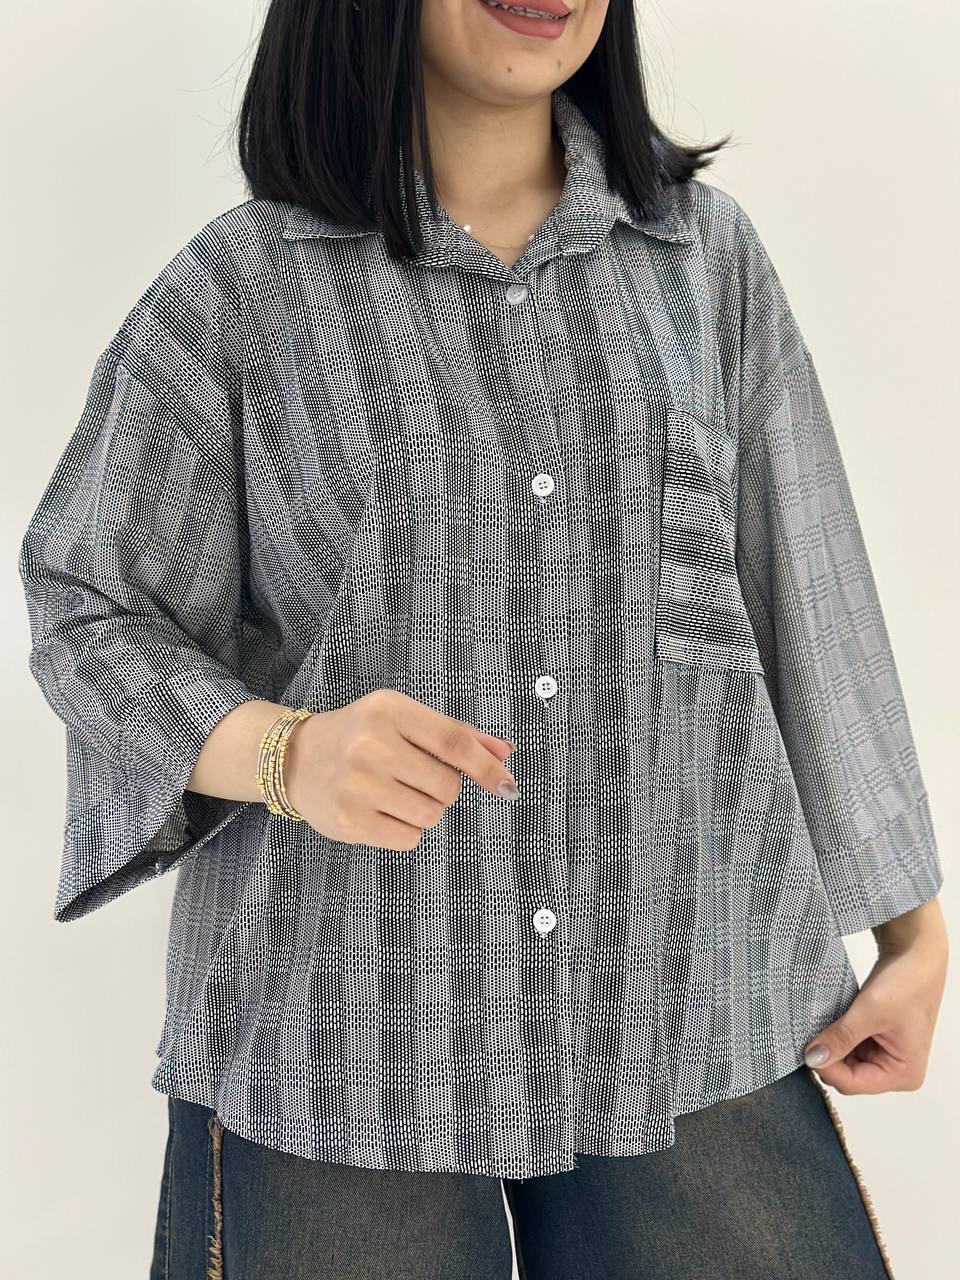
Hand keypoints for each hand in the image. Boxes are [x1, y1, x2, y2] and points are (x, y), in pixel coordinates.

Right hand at [281, 688, 517, 848]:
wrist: (295, 759)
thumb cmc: (360, 736)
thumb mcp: (402, 719)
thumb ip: (455, 734)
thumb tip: (505, 753)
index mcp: (388, 710)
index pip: (453, 741)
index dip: (487, 767)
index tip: (508, 786)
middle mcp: (371, 745)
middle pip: (447, 786)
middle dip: (443, 789)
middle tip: (414, 778)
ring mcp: (357, 785)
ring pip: (430, 815)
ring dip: (424, 810)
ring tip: (394, 794)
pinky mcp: (348, 820)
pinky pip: (409, 838)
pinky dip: (406, 831)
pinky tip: (382, 812)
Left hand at [803, 902, 947, 1093]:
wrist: (916, 953)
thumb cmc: (906, 983)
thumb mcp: (870, 1012)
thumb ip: (841, 1037)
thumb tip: (813, 1057)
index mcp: (903, 1073)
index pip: (854, 1083)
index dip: (827, 1067)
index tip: (805, 1047)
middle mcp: (896, 1070)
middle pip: (848, 1075)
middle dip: (828, 1055)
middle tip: (809, 1033)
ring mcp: (885, 1055)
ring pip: (844, 1060)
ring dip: (830, 1044)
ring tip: (820, 1024)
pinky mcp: (875, 1039)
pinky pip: (848, 1045)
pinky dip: (835, 1035)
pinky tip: (828, 1021)